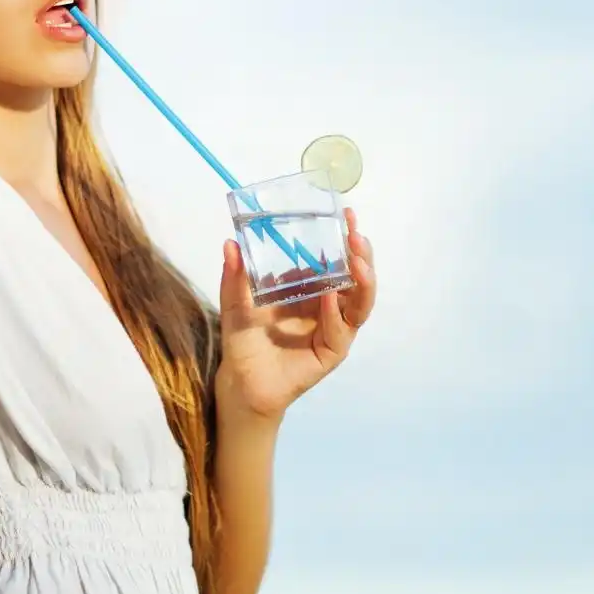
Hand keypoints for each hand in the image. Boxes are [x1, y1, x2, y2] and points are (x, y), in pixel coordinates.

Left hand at [214, 208, 377, 422]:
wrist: (240, 379)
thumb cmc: (244, 338)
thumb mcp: (237, 301)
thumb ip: (236, 275)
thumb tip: (231, 242)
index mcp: (313, 287)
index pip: (337, 258)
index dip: (344, 237)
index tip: (346, 213)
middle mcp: (329, 305)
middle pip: (357, 277)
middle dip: (362, 255)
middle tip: (355, 235)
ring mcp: (334, 328)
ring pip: (360, 303)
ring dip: (363, 281)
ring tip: (357, 262)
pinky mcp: (333, 351)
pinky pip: (340, 330)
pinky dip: (336, 314)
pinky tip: (330, 298)